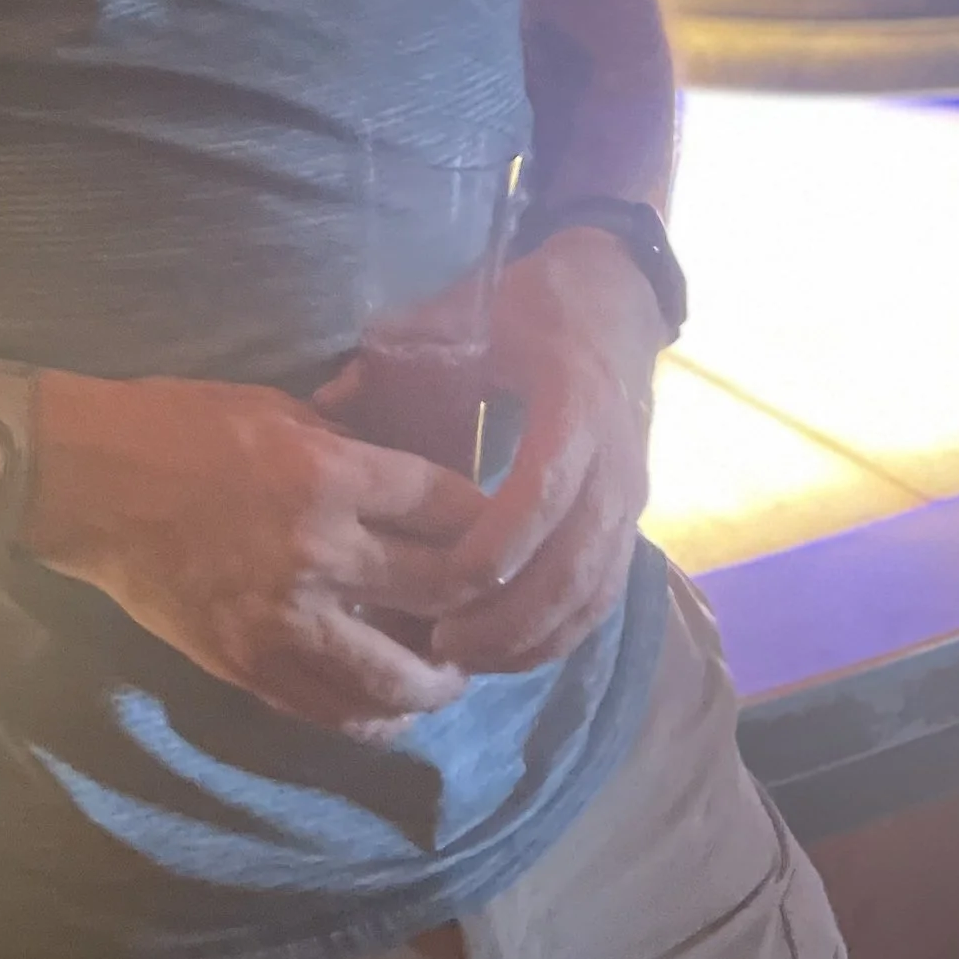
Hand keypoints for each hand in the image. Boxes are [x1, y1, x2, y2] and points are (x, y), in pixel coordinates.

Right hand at [25, 368, 484, 740]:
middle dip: (482, 602)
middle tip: (497, 605)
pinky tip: (391, 704)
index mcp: (328, 474)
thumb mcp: (277, 408)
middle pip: (442, 594)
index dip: (488, 519)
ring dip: (441, 679)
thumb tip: (412, 469)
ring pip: (398, 678)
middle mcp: (318, 553)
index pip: (447, 507)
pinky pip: (336, 713)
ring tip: (453, 669)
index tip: (501, 527)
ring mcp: (283, 621)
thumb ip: (349, 444)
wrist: (88, 483)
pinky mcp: (249, 666)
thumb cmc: (178, 425)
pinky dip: (377, 716)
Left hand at [430, 230, 662, 675]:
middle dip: (509, 614)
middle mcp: (616, 462)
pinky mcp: (630, 521)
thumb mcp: (472, 310)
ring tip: (461, 657)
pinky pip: (601, 595)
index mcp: (577, 403)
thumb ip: (404, 351)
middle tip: (439, 643)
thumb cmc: (533, 305)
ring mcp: (631, 497)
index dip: (499, 541)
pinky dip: (558, 632)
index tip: (448, 580)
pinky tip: (506, 652)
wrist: (616, 300)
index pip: (545, 490)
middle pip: (574, 562)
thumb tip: (327, 400)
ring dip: (533, 635)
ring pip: (592, 592)